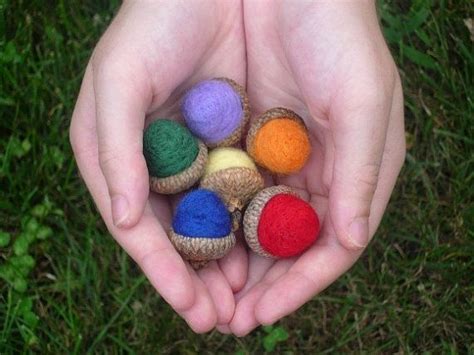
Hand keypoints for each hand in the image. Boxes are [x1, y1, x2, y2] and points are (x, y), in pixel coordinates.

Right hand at [70, 0, 247, 331]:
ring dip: (232, 262)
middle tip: (226, 320)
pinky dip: (254, 223)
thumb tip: (123, 221)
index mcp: (127, 160)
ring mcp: (202, 157)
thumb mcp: (116, 84)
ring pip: (216, 222)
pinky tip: (266, 250)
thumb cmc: (149, 26)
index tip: (193, 310)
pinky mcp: (236, 142)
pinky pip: (246, 191)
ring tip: (249, 301)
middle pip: (183, 235)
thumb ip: (115, 153)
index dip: (167, 272)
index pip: (144, 230)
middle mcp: (164, 166)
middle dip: (203, 280)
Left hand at [227, 1, 405, 334]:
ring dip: (232, 263)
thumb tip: (349, 241)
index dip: (298, 285)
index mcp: (349, 175)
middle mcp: (314, 176)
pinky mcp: (244, 142)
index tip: (264, 314)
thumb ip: (359, 174)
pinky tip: (195, 243)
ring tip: (206, 296)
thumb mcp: (361, 103)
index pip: (328, 247)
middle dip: (259, 285)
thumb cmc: (340, 39)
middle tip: (228, 319)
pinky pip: (227, 191)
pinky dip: (213, 220)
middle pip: (285, 246)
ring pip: (253, 226)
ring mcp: (277, 162)